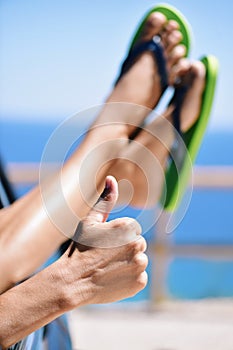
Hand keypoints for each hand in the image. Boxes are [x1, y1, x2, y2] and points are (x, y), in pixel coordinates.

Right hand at [57, 176, 147, 307]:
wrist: (72, 282)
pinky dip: (130, 280)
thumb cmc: (80, 250)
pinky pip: (139, 277)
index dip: (118, 239)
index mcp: (128, 226)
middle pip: (138, 245)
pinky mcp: (140, 282)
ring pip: (139, 261)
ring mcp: (140, 264)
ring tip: (109, 269)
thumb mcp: (90, 221)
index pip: (132, 231)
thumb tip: (112, 178)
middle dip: (125, 250)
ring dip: (128, 265)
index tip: (105, 246)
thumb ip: (105, 200)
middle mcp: (138, 243)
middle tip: (106, 258)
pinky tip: (114, 280)